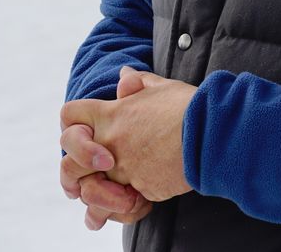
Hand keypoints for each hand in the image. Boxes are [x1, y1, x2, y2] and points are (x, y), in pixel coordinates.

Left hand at [61, 67, 196, 202]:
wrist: (212, 134)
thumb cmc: (189, 107)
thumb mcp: (162, 87)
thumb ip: (139, 83)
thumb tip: (124, 75)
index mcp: (111, 115)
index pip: (70, 115)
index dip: (73, 123)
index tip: (85, 130)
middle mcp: (110, 143)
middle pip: (69, 163)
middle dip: (74, 170)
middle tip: (89, 172)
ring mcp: (123, 170)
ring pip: (90, 192)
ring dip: (96, 196)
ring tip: (109, 195)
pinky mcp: (140, 190)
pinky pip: (123, 204)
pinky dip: (127, 204)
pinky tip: (137, 198)